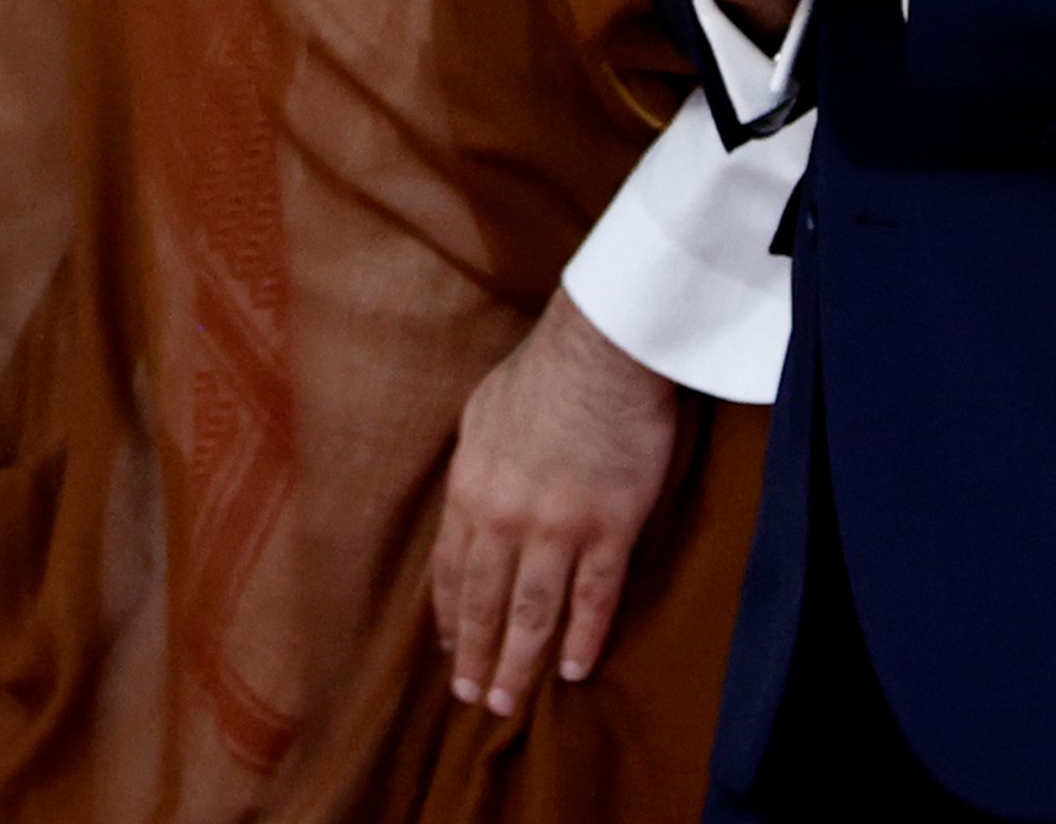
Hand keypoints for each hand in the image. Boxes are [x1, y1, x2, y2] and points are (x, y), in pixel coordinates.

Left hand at [432, 296, 683, 714]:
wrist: (600, 353)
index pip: (450, 569)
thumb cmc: (540, 374)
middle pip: (484, 602)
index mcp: (470, 490)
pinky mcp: (609, 530)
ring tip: (508, 703)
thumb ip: (475, 467)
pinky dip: (583, 638)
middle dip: (475, 654)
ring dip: (519, 662)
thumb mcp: (480, 417)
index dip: (447, 614)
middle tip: (472, 699)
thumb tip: (469, 497)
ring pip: (533, 613)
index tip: (445, 647)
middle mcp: (505, 519)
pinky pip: (594, 599)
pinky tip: (575, 670)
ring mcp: (558, 529)